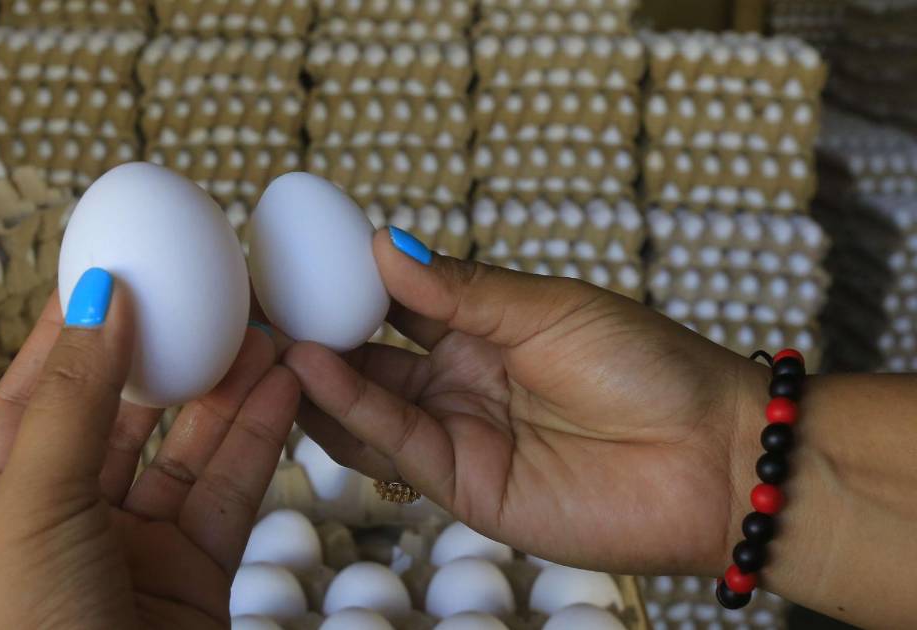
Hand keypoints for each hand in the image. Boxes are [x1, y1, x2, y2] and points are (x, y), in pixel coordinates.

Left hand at [0, 269, 299, 628]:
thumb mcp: (29, 509)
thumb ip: (68, 402)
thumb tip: (95, 299)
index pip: (34, 392)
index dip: (76, 327)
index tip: (119, 266)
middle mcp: (64, 521)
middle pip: (118, 412)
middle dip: (164, 349)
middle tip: (208, 288)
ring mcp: (133, 550)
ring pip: (184, 448)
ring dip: (224, 387)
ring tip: (262, 325)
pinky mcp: (195, 577)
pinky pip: (229, 491)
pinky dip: (259, 438)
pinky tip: (283, 386)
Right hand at [285, 229, 761, 577]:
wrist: (714, 458)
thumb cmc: (652, 370)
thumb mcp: (550, 309)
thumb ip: (462, 289)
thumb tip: (385, 244)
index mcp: (482, 331)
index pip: (395, 303)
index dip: (344, 281)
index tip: (294, 255)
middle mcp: (459, 383)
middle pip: (368, 355)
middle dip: (313, 329)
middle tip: (257, 300)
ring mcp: (458, 435)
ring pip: (367, 405)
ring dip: (317, 373)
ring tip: (268, 335)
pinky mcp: (463, 487)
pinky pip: (395, 444)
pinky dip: (350, 408)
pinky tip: (313, 370)